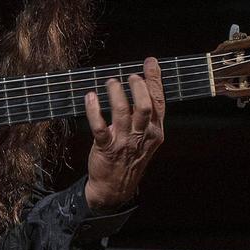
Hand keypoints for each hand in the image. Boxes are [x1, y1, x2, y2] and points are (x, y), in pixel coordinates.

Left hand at [83, 57, 165, 210]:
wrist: (116, 187)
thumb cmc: (130, 156)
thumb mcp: (146, 138)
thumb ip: (147, 116)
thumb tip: (142, 84)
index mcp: (155, 131)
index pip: (158, 101)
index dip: (155, 79)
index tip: (150, 62)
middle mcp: (142, 135)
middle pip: (143, 105)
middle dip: (137, 86)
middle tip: (129, 76)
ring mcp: (124, 141)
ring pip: (121, 112)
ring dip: (115, 93)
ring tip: (110, 82)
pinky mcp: (106, 147)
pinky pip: (99, 126)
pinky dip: (93, 109)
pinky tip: (90, 97)